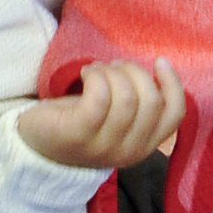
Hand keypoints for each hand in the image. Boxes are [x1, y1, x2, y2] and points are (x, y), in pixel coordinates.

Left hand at [18, 58, 184, 170]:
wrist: (36, 143)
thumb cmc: (81, 122)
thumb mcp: (117, 117)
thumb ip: (140, 104)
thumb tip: (159, 70)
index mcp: (146, 146)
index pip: (175, 115)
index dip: (173, 84)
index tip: (159, 61)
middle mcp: (131, 151)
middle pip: (152, 101)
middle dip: (134, 72)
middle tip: (112, 67)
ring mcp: (104, 146)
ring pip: (126, 97)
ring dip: (111, 73)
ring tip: (95, 70)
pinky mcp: (78, 133)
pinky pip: (99, 97)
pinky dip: (96, 76)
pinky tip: (86, 74)